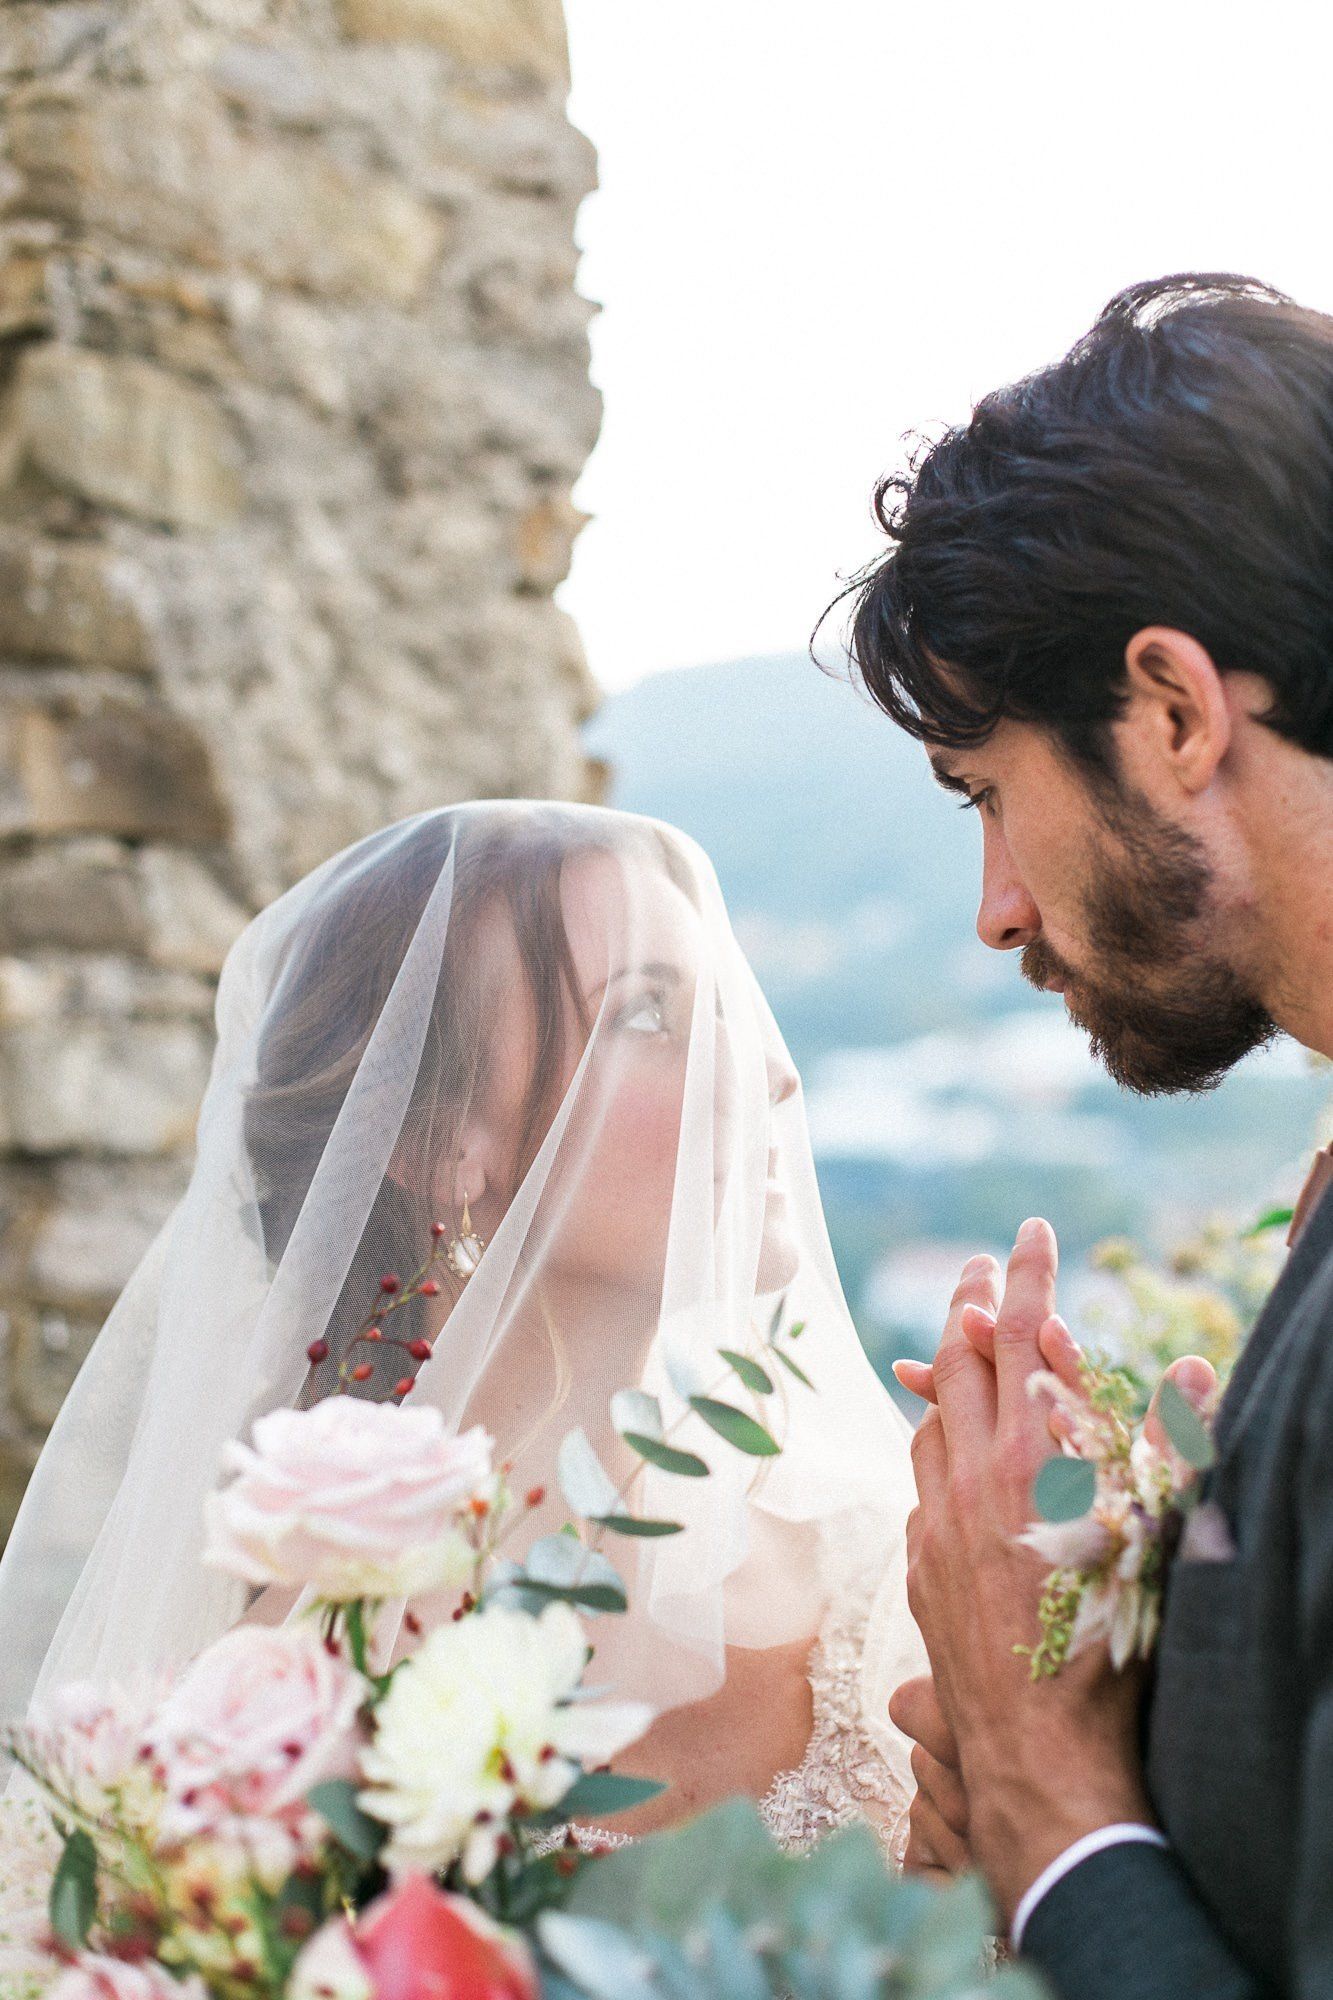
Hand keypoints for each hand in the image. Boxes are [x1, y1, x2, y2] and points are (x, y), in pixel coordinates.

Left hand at [898, 1224, 1156, 1927]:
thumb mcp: (1157, 1542)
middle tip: (985, 1265)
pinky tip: (947, 1438)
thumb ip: (1169, 1447)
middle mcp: (972, 1477)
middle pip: (961, 1360)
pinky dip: (935, 1437)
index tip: (1031, 1230)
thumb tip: (1192, 1367)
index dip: (1029, 1275)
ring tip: (961, 1334)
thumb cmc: (1114, 1649)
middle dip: (974, 1302)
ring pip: (932, 1415)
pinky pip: (921, 1476)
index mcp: (1034, 1459)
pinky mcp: (921, 1563)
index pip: (1025, 1335)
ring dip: (948, 1368)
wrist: (1040, 1754)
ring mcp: (937, 1519)